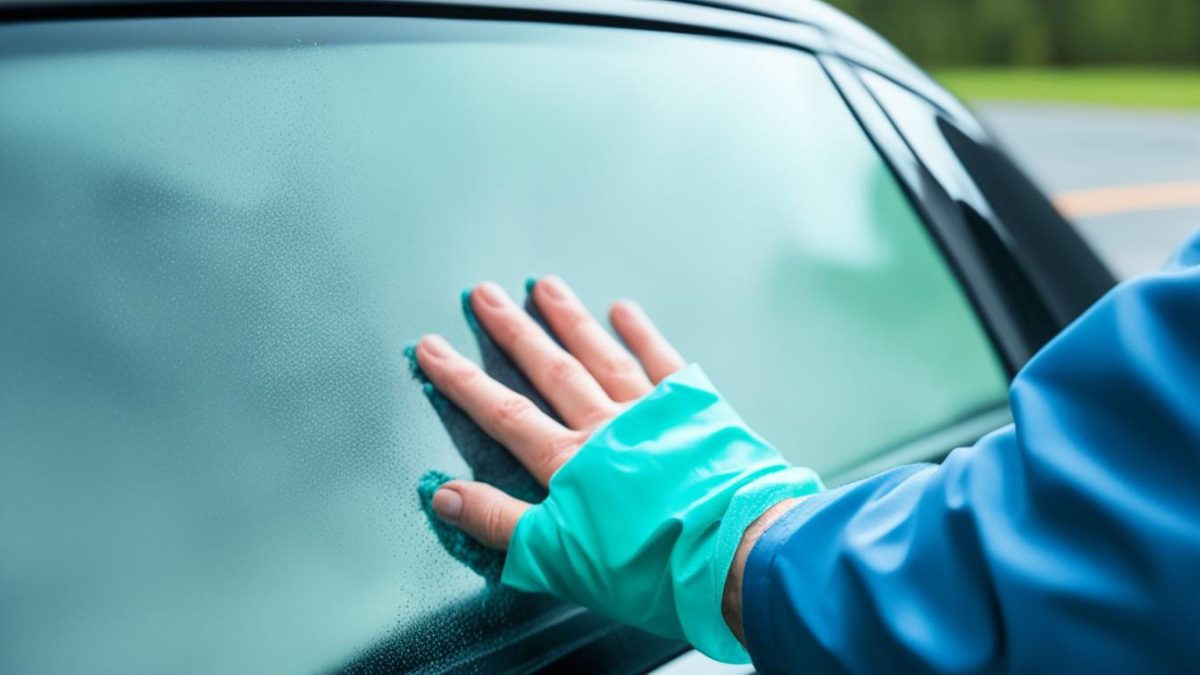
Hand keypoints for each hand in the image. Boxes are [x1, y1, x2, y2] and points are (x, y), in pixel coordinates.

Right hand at [415, 275, 684, 548]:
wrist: (735, 552)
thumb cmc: (651, 566)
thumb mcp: (559, 558)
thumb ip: (499, 523)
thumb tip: (443, 494)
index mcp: (570, 464)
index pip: (504, 415)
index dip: (462, 381)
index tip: (432, 349)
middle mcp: (606, 427)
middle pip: (550, 370)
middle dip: (512, 332)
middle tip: (483, 294)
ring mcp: (653, 414)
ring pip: (601, 355)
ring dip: (570, 320)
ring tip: (545, 287)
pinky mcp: (697, 413)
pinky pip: (664, 362)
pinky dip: (642, 334)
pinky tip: (624, 311)